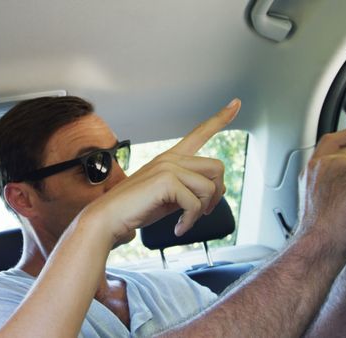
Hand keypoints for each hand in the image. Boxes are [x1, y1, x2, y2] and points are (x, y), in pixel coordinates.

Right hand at [82, 98, 239, 243]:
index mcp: (171, 158)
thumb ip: (188, 190)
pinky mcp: (166, 181)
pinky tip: (178, 228)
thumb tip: (213, 194)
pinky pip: (195, 203)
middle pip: (217, 167)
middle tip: (202, 212)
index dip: (220, 118)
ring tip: (184, 221)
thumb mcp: (168, 197)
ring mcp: (168, 167)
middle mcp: (171, 158)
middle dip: (216, 194)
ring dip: (201, 210)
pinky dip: (190, 221)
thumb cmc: (135, 208)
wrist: (109, 217)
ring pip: (210, 187)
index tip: (236, 103)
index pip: (200, 132)